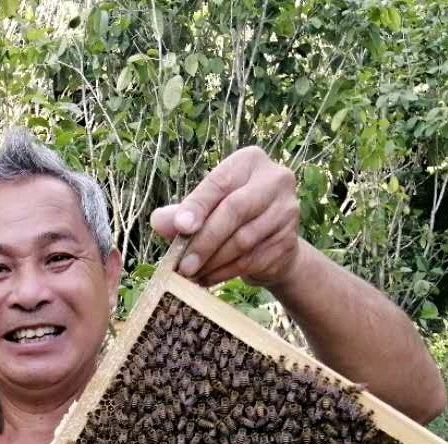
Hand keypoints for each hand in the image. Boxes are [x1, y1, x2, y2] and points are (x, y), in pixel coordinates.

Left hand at [150, 146, 302, 288]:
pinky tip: (208, 279)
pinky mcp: (289, 241)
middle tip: (183, 265)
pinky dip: (225, 273)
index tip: (181, 228)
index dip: (198, 206)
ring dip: (213, 262)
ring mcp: (287, 211)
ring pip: (243, 240)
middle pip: (234, 211)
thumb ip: (182, 212)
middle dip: (204, 241)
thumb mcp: (206, 208)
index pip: (220, 183)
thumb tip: (158, 221)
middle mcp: (275, 180)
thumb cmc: (232, 217)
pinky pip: (252, 260)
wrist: (271, 241)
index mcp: (250, 161)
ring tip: (191, 274)